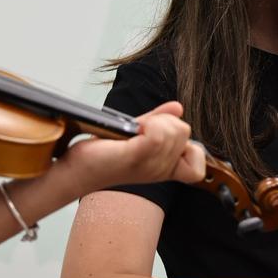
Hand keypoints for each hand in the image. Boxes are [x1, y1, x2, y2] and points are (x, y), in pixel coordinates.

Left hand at [62, 102, 205, 191]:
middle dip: (165, 122)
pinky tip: (135, 130)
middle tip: (141, 130)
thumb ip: (159, 121)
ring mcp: (149, 166)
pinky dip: (149, 124)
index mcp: (165, 168)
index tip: (167, 141)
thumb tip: (178, 107)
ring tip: (136, 131)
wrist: (79, 167)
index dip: (190, 148)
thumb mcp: (138, 133)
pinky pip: (158, 134)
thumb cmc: (105, 154)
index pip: (198, 167)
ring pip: (174, 129)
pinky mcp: (134, 157)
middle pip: (184, 131)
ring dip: (154, 121)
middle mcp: (161, 171)